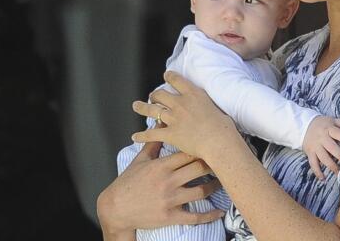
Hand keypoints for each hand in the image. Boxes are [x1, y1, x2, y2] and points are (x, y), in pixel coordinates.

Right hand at [97, 141, 224, 236]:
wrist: (114, 209)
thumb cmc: (127, 183)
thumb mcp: (140, 160)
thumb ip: (153, 143)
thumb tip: (160, 123)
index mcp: (162, 166)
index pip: (189, 152)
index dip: (204, 148)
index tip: (215, 145)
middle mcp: (168, 181)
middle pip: (199, 169)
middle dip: (213, 164)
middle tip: (224, 161)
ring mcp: (170, 199)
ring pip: (201, 191)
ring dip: (215, 187)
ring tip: (224, 182)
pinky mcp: (170, 216)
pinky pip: (194, 217)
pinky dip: (209, 215)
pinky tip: (220, 212)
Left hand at [132, 71, 241, 160]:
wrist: (218, 140)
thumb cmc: (223, 126)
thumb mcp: (217, 107)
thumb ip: (207, 105)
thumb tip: (208, 108)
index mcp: (193, 94)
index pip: (177, 80)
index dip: (169, 76)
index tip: (166, 76)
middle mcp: (180, 103)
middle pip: (161, 94)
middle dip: (155, 95)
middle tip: (153, 96)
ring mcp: (173, 118)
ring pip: (152, 110)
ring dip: (142, 107)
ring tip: (137, 106)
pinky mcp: (169, 134)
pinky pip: (151, 134)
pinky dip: (141, 135)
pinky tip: (135, 136)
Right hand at [302, 115, 339, 179]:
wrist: (303, 126)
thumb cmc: (322, 124)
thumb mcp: (332, 120)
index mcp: (328, 129)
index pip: (337, 133)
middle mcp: (321, 138)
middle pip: (330, 147)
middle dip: (338, 154)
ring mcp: (315, 146)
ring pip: (323, 157)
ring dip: (331, 165)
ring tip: (338, 171)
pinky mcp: (310, 153)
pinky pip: (313, 164)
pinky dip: (317, 172)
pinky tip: (323, 178)